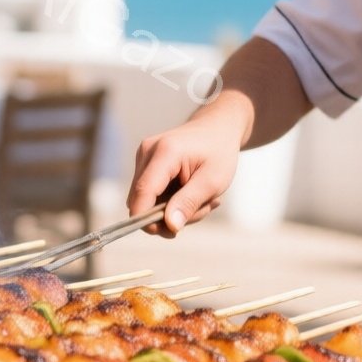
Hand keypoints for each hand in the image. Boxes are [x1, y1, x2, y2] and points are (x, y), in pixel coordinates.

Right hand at [125, 117, 241, 237]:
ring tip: (200, 199)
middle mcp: (147, 151)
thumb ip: (189, 203)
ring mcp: (143, 156)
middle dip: (168, 215)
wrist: (218, 129)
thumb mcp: (213, 181)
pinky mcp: (145, 163)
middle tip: (201, 209)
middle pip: (141, 200)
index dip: (147, 219)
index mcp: (165, 152)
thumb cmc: (219, 152)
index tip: (171, 232)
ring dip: (172, 209)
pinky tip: (190, 193)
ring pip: (146, 201)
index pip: (143, 192)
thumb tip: (169, 225)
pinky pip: (151, 194)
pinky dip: (170, 201)